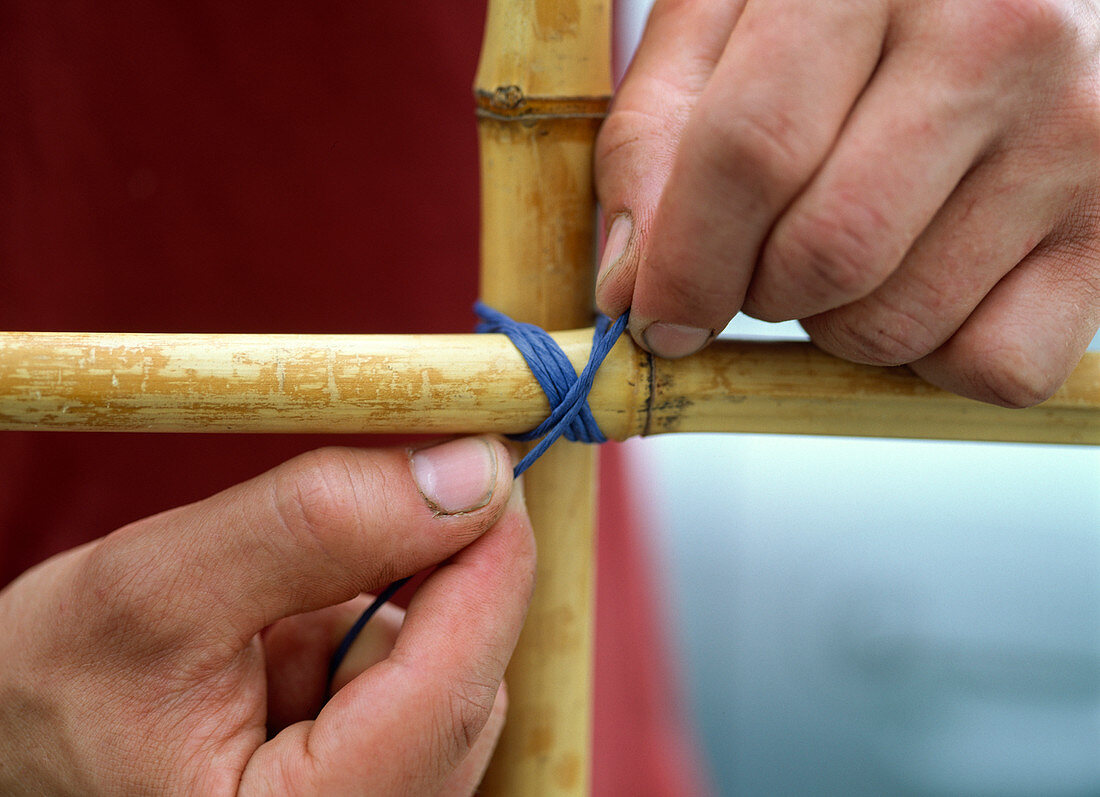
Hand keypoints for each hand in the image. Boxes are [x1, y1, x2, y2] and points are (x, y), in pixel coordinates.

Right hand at [0, 436, 533, 794]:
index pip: (452, 690)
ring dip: (380, 609)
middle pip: (465, 684)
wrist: (21, 750)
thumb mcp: (158, 589)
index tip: (492, 453)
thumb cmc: (52, 696)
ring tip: (269, 622)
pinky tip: (285, 650)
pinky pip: (415, 688)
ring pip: (445, 678)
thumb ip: (315, 525)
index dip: (492, 559)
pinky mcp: (373, 786)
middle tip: (378, 491)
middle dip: (429, 572)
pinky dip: (364, 635)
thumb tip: (473, 474)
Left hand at [596, 0, 1099, 406]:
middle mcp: (1000, 36)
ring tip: (853, 242)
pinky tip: (927, 277)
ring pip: (898, 324)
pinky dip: (934, 357)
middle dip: (758, 292)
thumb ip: (656, 133)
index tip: (656, 317)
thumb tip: (629, 286)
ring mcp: (1079, 131)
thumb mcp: (727, 16)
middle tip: (762, 256)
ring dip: (836, 323)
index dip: (683, 264)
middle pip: (824, 255)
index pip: (750, 151)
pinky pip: (995, 367)